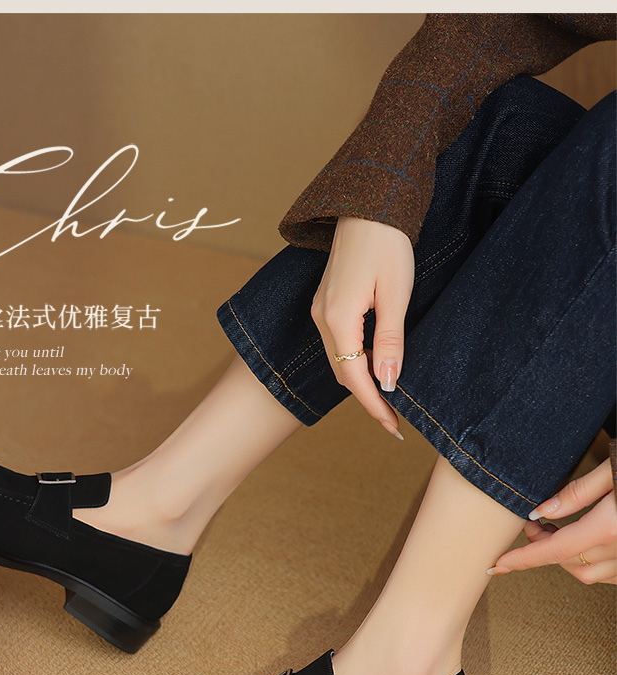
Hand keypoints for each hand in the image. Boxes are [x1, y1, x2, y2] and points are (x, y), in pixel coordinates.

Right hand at [311, 216, 414, 440]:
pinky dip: (355, 361)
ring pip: (340, 360)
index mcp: (338, 318)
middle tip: (394, 421)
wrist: (370, 204)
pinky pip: (339, 343)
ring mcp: (320, 310)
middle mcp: (322, 318)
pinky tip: (375, 366)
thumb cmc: (388, 244)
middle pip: (343, 373)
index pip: (355, 377)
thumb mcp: (397, 295)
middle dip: (368, 399)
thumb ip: (390, 342)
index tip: (394, 428)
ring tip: (387, 398)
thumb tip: (389, 384)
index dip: (374, 406)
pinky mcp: (326, 302)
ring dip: (361, 381)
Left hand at [487, 458, 616, 584]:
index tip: (498, 564)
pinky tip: (581, 548)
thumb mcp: (611, 471)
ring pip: (587, 573)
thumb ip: (578, 492)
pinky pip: (608, 575)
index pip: (553, 550)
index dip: (522, 559)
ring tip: (556, 533)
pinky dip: (589, 564)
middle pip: (566, 560)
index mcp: (609, 527)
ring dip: (564, 557)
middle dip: (541, 547)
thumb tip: (542, 511)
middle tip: (532, 525)